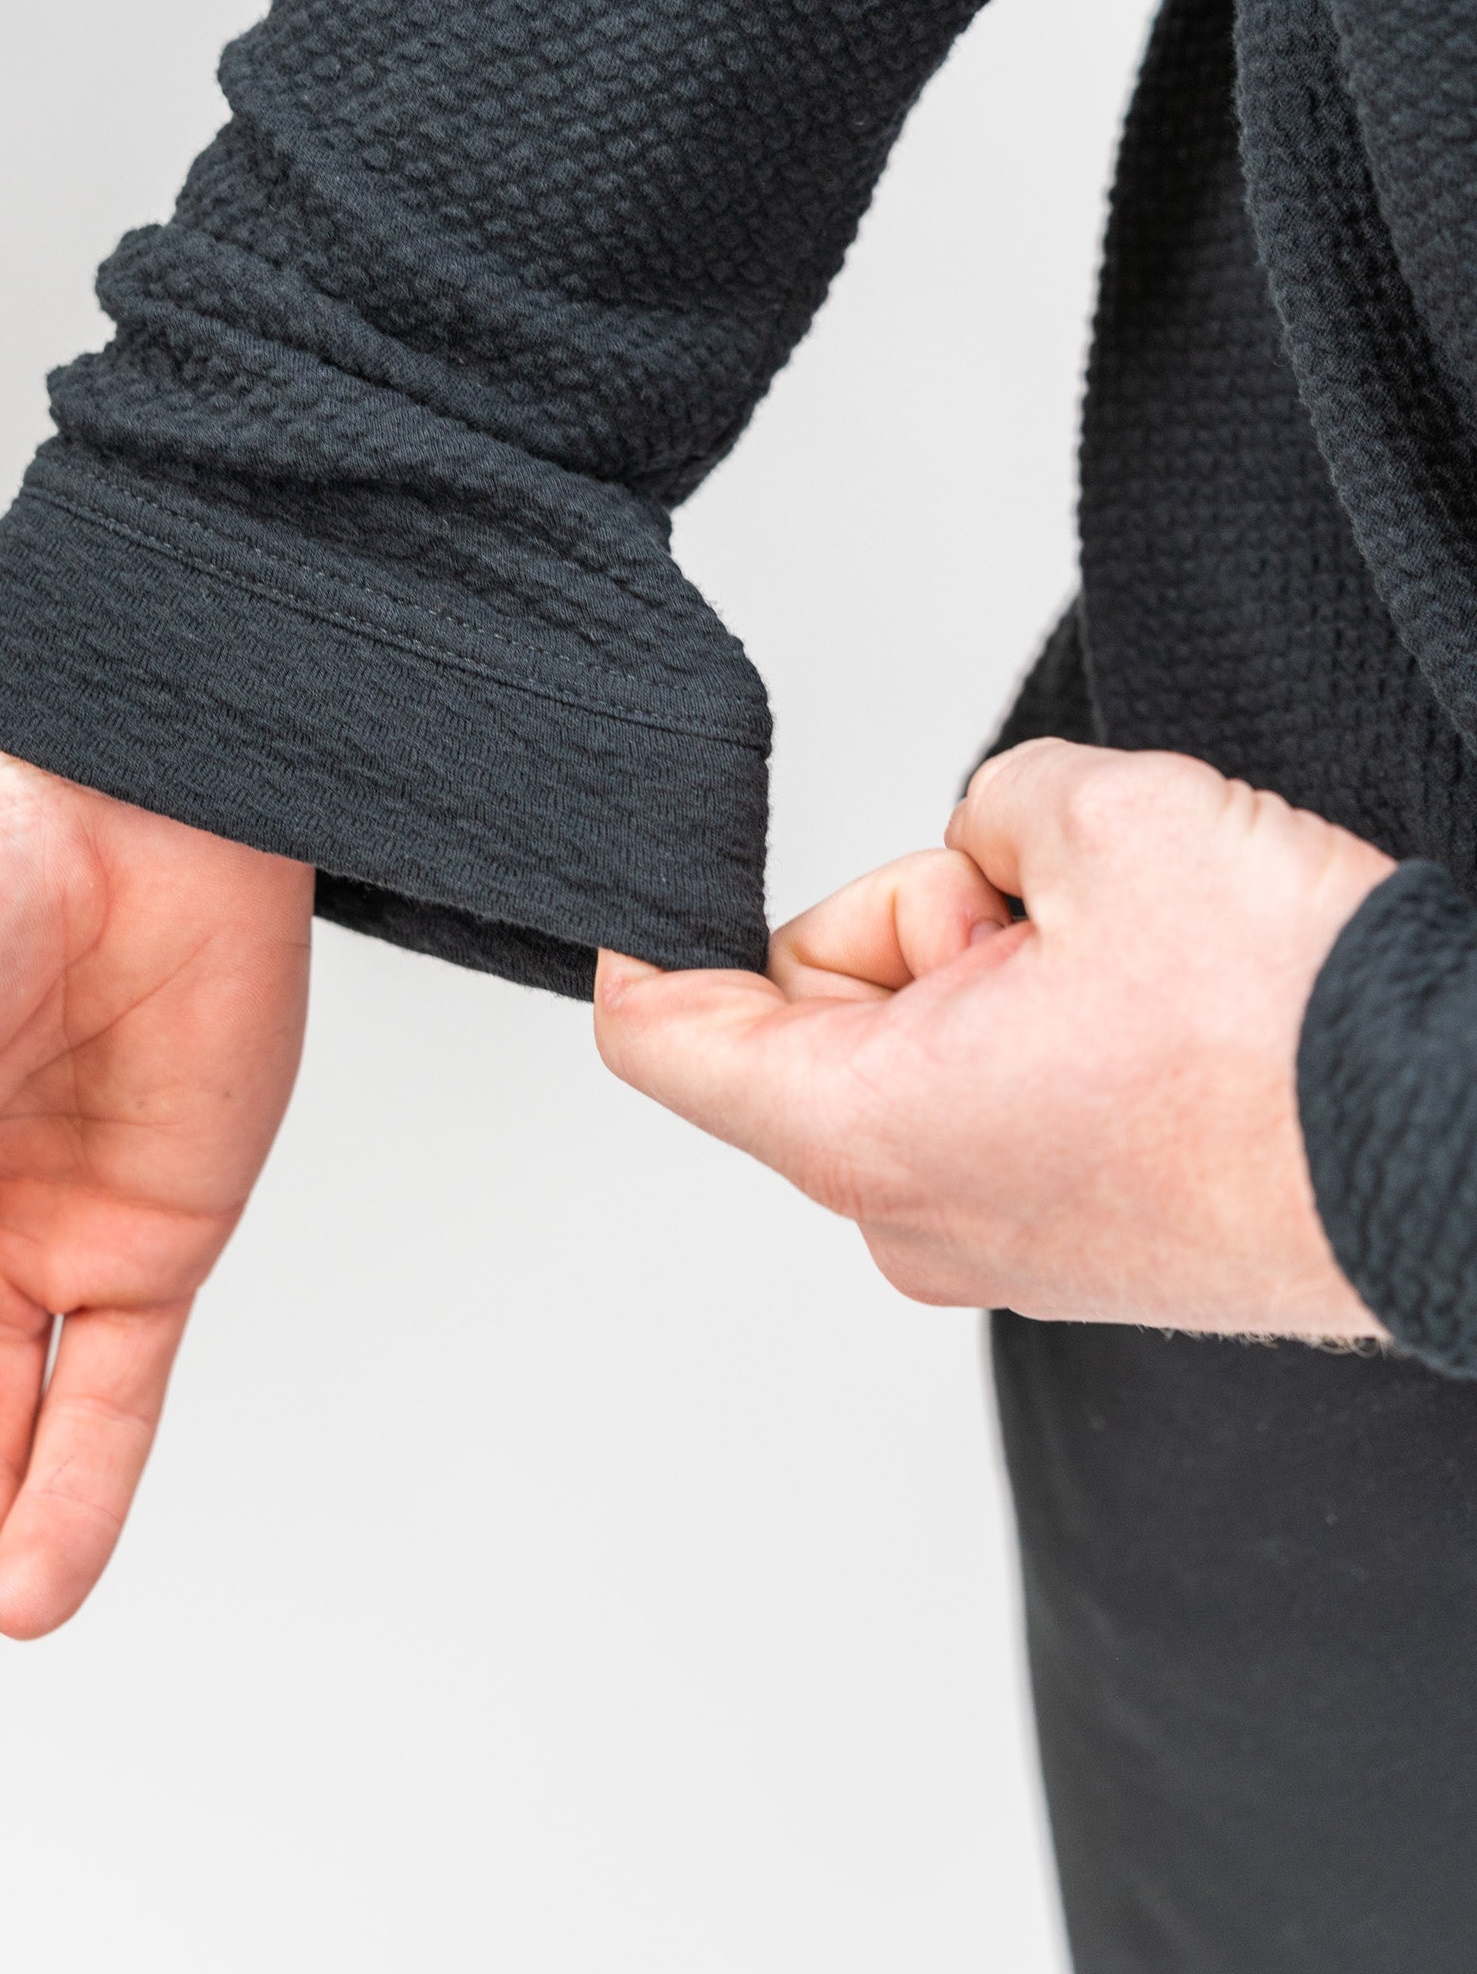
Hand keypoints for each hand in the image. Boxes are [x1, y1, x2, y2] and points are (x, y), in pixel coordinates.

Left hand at [594, 740, 1394, 1340]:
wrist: (1471, 1153)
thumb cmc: (1303, 1035)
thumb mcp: (1110, 817)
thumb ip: (986, 806)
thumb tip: (990, 848)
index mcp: (864, 1128)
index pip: (668, 1041)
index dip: (652, 940)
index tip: (658, 880)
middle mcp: (912, 1214)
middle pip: (813, 1014)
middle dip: (912, 921)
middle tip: (1041, 905)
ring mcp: (998, 1240)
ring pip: (918, 1047)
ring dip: (995, 972)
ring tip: (1130, 965)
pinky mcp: (1078, 1241)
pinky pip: (1000, 1095)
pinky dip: (1048, 1031)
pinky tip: (1154, 1015)